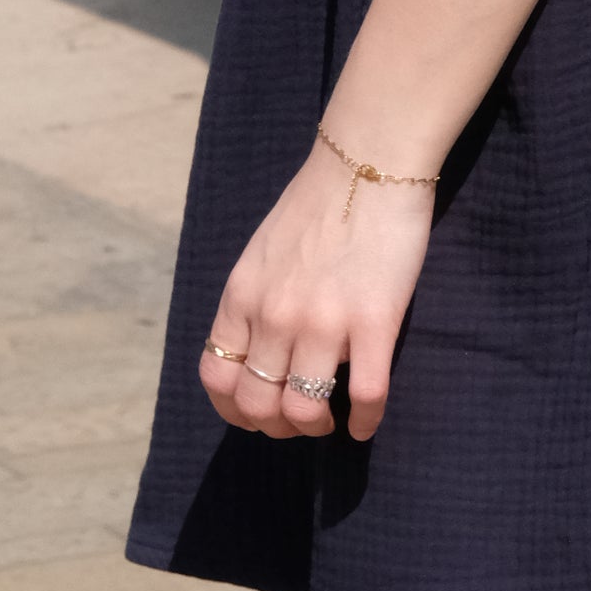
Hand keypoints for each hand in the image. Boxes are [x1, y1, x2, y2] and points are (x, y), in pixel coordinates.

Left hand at [199, 137, 435, 442]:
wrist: (368, 162)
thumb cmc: (318, 204)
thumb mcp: (262, 254)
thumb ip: (255, 301)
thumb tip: (258, 350)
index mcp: (242, 297)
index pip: (216, 377)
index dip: (233, 410)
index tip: (258, 414)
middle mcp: (274, 316)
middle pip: (258, 404)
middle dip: (277, 427)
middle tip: (300, 420)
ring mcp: (323, 322)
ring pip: (304, 410)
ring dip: (316, 427)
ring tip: (331, 419)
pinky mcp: (374, 322)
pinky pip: (365, 396)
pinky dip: (364, 422)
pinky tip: (365, 423)